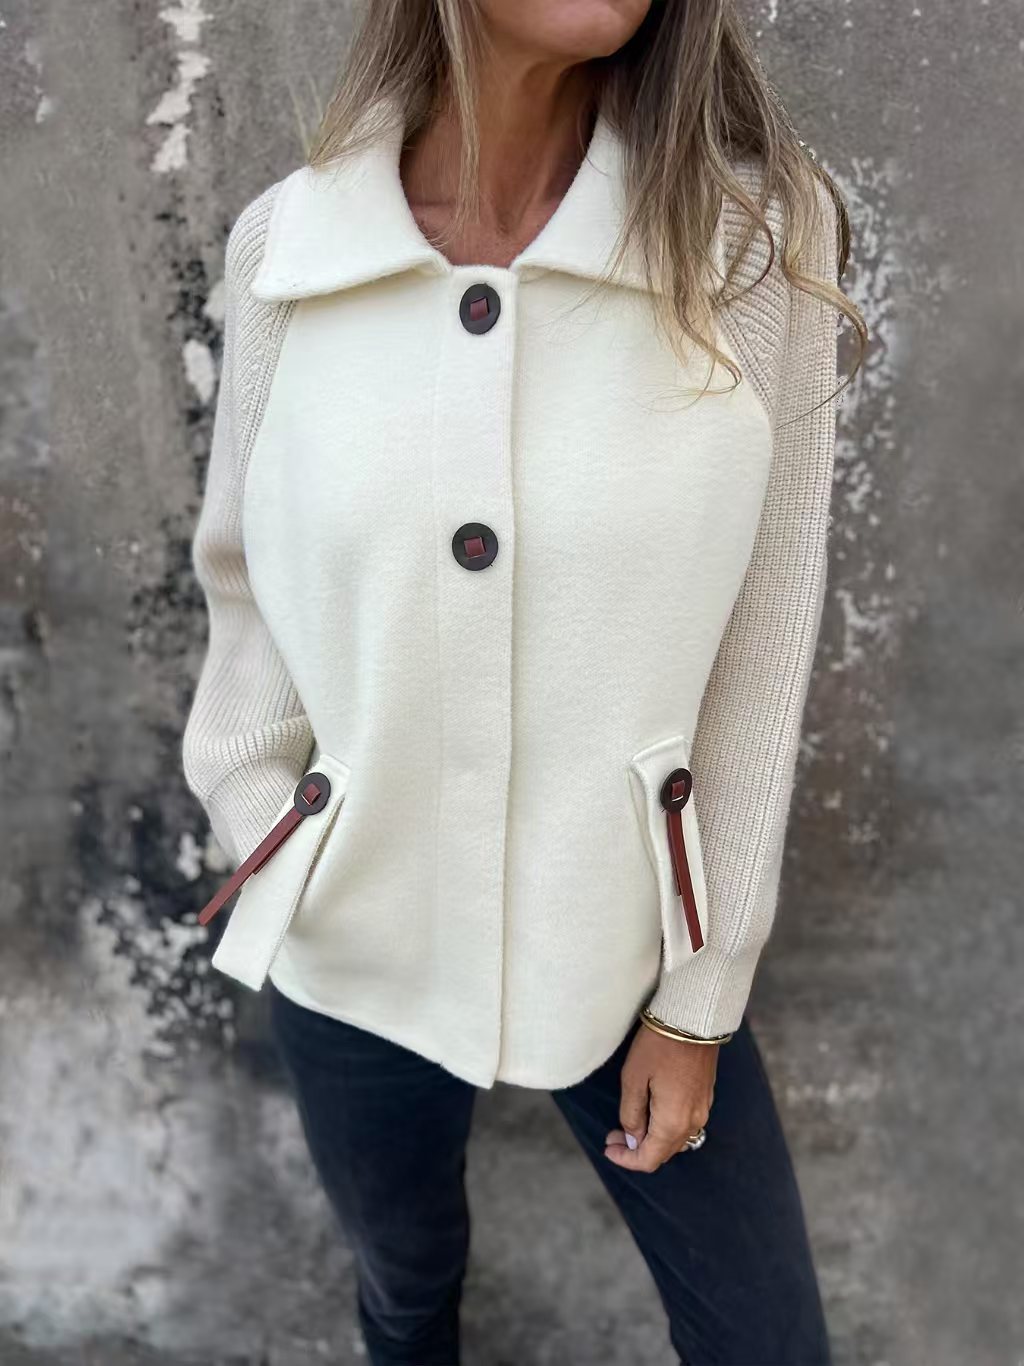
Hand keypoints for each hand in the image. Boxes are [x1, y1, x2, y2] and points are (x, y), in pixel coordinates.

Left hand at [604, 1021, 718, 1172]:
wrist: (693, 1019)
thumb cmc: (658, 1046)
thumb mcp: (633, 1079)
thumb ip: (631, 1114)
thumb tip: (632, 1139)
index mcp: (672, 1123)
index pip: (649, 1159)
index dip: (626, 1160)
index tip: (608, 1147)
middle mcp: (692, 1123)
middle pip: (663, 1152)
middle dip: (636, 1149)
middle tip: (613, 1135)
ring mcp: (702, 1110)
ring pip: (675, 1140)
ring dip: (651, 1139)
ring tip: (628, 1123)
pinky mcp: (705, 1097)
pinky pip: (685, 1124)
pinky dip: (665, 1127)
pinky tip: (651, 1111)